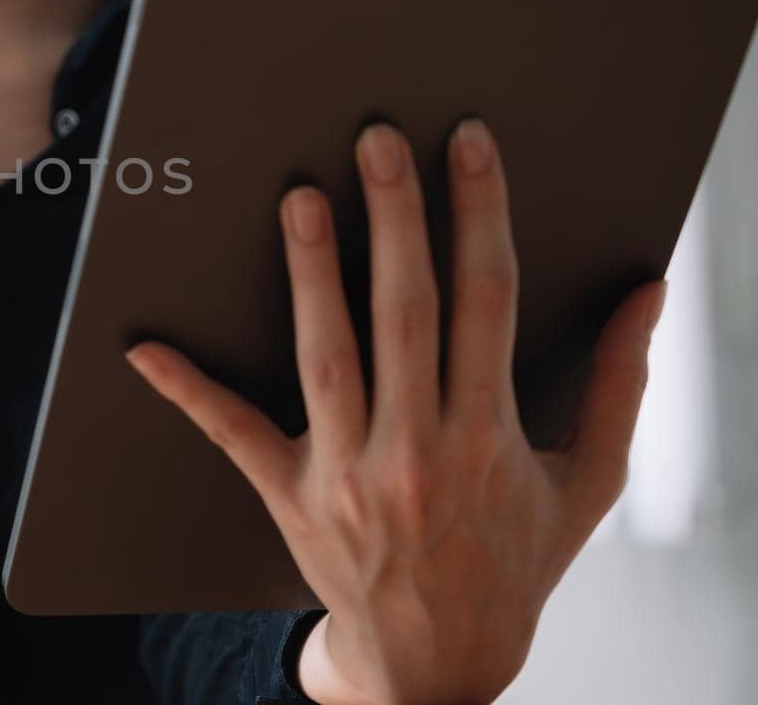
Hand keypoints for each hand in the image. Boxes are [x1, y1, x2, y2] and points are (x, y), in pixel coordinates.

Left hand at [126, 120, 666, 704]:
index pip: (488, 301)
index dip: (480, 214)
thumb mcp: (588, 484)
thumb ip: (620, 386)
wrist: (439, 664)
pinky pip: (233, 435)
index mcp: (491, 436)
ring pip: (327, 356)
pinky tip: (145, 346)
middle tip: (375, 140)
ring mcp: (349, 474)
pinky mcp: (289, 497)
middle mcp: (420, 450)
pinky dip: (188, 390)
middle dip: (396, 220)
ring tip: (299, 198)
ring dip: (312, 275)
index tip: (467, 144)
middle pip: (407, 315)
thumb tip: (647, 291)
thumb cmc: (514, 561)